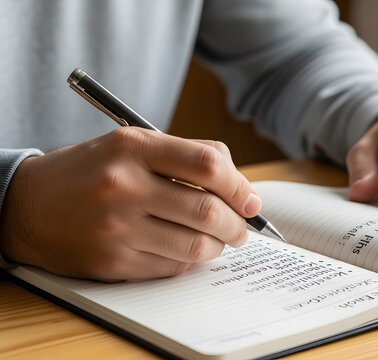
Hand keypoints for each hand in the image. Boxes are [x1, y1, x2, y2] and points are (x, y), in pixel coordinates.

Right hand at [0, 128, 260, 280]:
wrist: (27, 206)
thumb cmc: (91, 172)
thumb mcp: (133, 145)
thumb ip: (188, 155)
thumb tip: (242, 187)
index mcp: (134, 147)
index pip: (208, 164)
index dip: (240, 186)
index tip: (251, 201)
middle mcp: (124, 185)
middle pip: (208, 211)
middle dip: (237, 225)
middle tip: (242, 229)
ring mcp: (116, 227)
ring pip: (195, 246)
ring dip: (217, 247)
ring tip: (216, 240)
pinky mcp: (111, 262)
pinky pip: (171, 266)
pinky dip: (187, 260)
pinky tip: (181, 249)